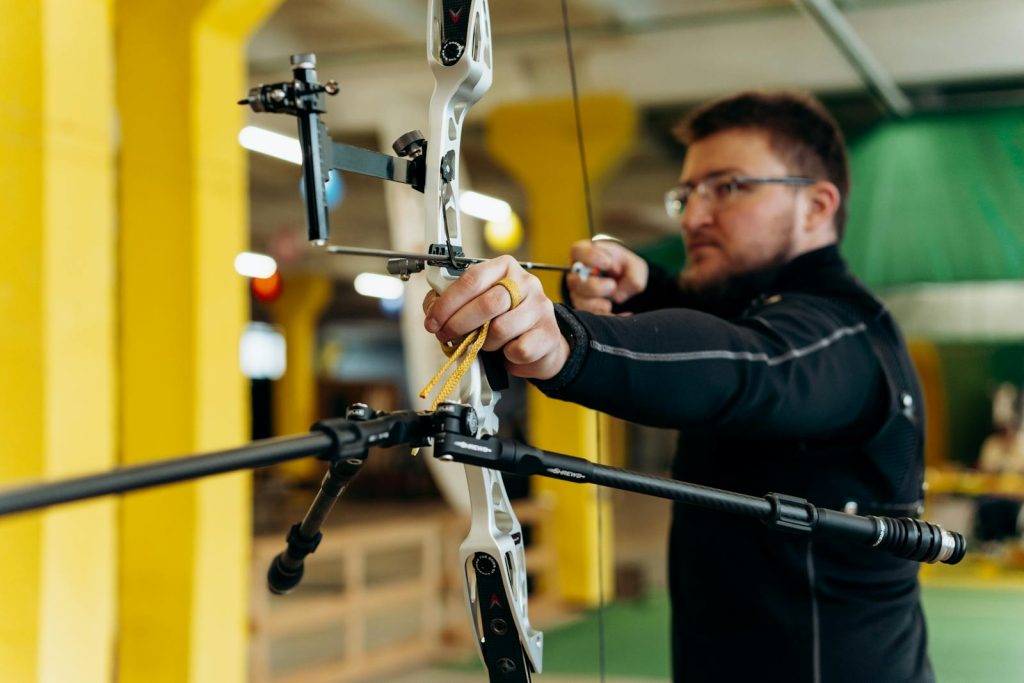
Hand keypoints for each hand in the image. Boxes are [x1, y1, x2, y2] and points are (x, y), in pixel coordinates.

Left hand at [422, 255, 568, 379]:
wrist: (540, 343)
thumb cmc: (503, 319)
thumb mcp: (477, 304)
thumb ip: (453, 303)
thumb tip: (432, 312)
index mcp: (504, 268)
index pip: (472, 279)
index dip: (448, 302)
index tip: (433, 320)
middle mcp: (525, 283)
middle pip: (487, 304)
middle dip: (459, 324)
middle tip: (447, 335)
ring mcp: (540, 307)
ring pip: (500, 329)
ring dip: (485, 342)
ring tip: (486, 342)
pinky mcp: (548, 333)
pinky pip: (518, 349)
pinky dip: (506, 355)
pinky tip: (507, 350)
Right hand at [566, 239, 647, 314]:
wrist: (621, 279)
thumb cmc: (622, 266)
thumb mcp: (633, 264)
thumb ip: (633, 274)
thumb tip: (618, 296)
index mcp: (585, 254)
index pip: (577, 251)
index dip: (590, 257)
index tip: (608, 263)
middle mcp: (576, 274)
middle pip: (575, 281)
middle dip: (594, 287)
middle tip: (612, 285)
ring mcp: (578, 292)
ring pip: (579, 301)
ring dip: (596, 305)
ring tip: (610, 304)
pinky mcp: (584, 308)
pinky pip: (589, 316)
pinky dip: (606, 317)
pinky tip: (622, 315)